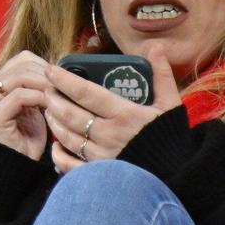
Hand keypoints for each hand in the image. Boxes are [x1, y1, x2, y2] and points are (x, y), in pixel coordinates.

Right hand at [0, 50, 55, 160]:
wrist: (17, 165)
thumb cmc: (28, 135)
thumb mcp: (34, 104)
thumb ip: (38, 85)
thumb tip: (59, 70)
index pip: (22, 59)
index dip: (45, 65)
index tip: (61, 78)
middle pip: (22, 66)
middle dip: (47, 75)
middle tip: (65, 87)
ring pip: (20, 77)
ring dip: (45, 84)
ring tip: (59, 95)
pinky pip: (19, 96)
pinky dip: (39, 98)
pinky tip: (51, 106)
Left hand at [43, 43, 183, 175]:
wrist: (178, 177)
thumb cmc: (171, 140)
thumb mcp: (171, 106)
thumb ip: (162, 76)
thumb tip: (156, 47)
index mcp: (124, 114)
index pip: (86, 93)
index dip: (65, 80)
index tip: (50, 70)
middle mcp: (108, 134)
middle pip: (70, 114)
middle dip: (54, 99)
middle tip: (46, 89)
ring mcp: (101, 157)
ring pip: (66, 136)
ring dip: (54, 121)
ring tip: (49, 110)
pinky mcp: (98, 175)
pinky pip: (70, 164)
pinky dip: (58, 154)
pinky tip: (56, 145)